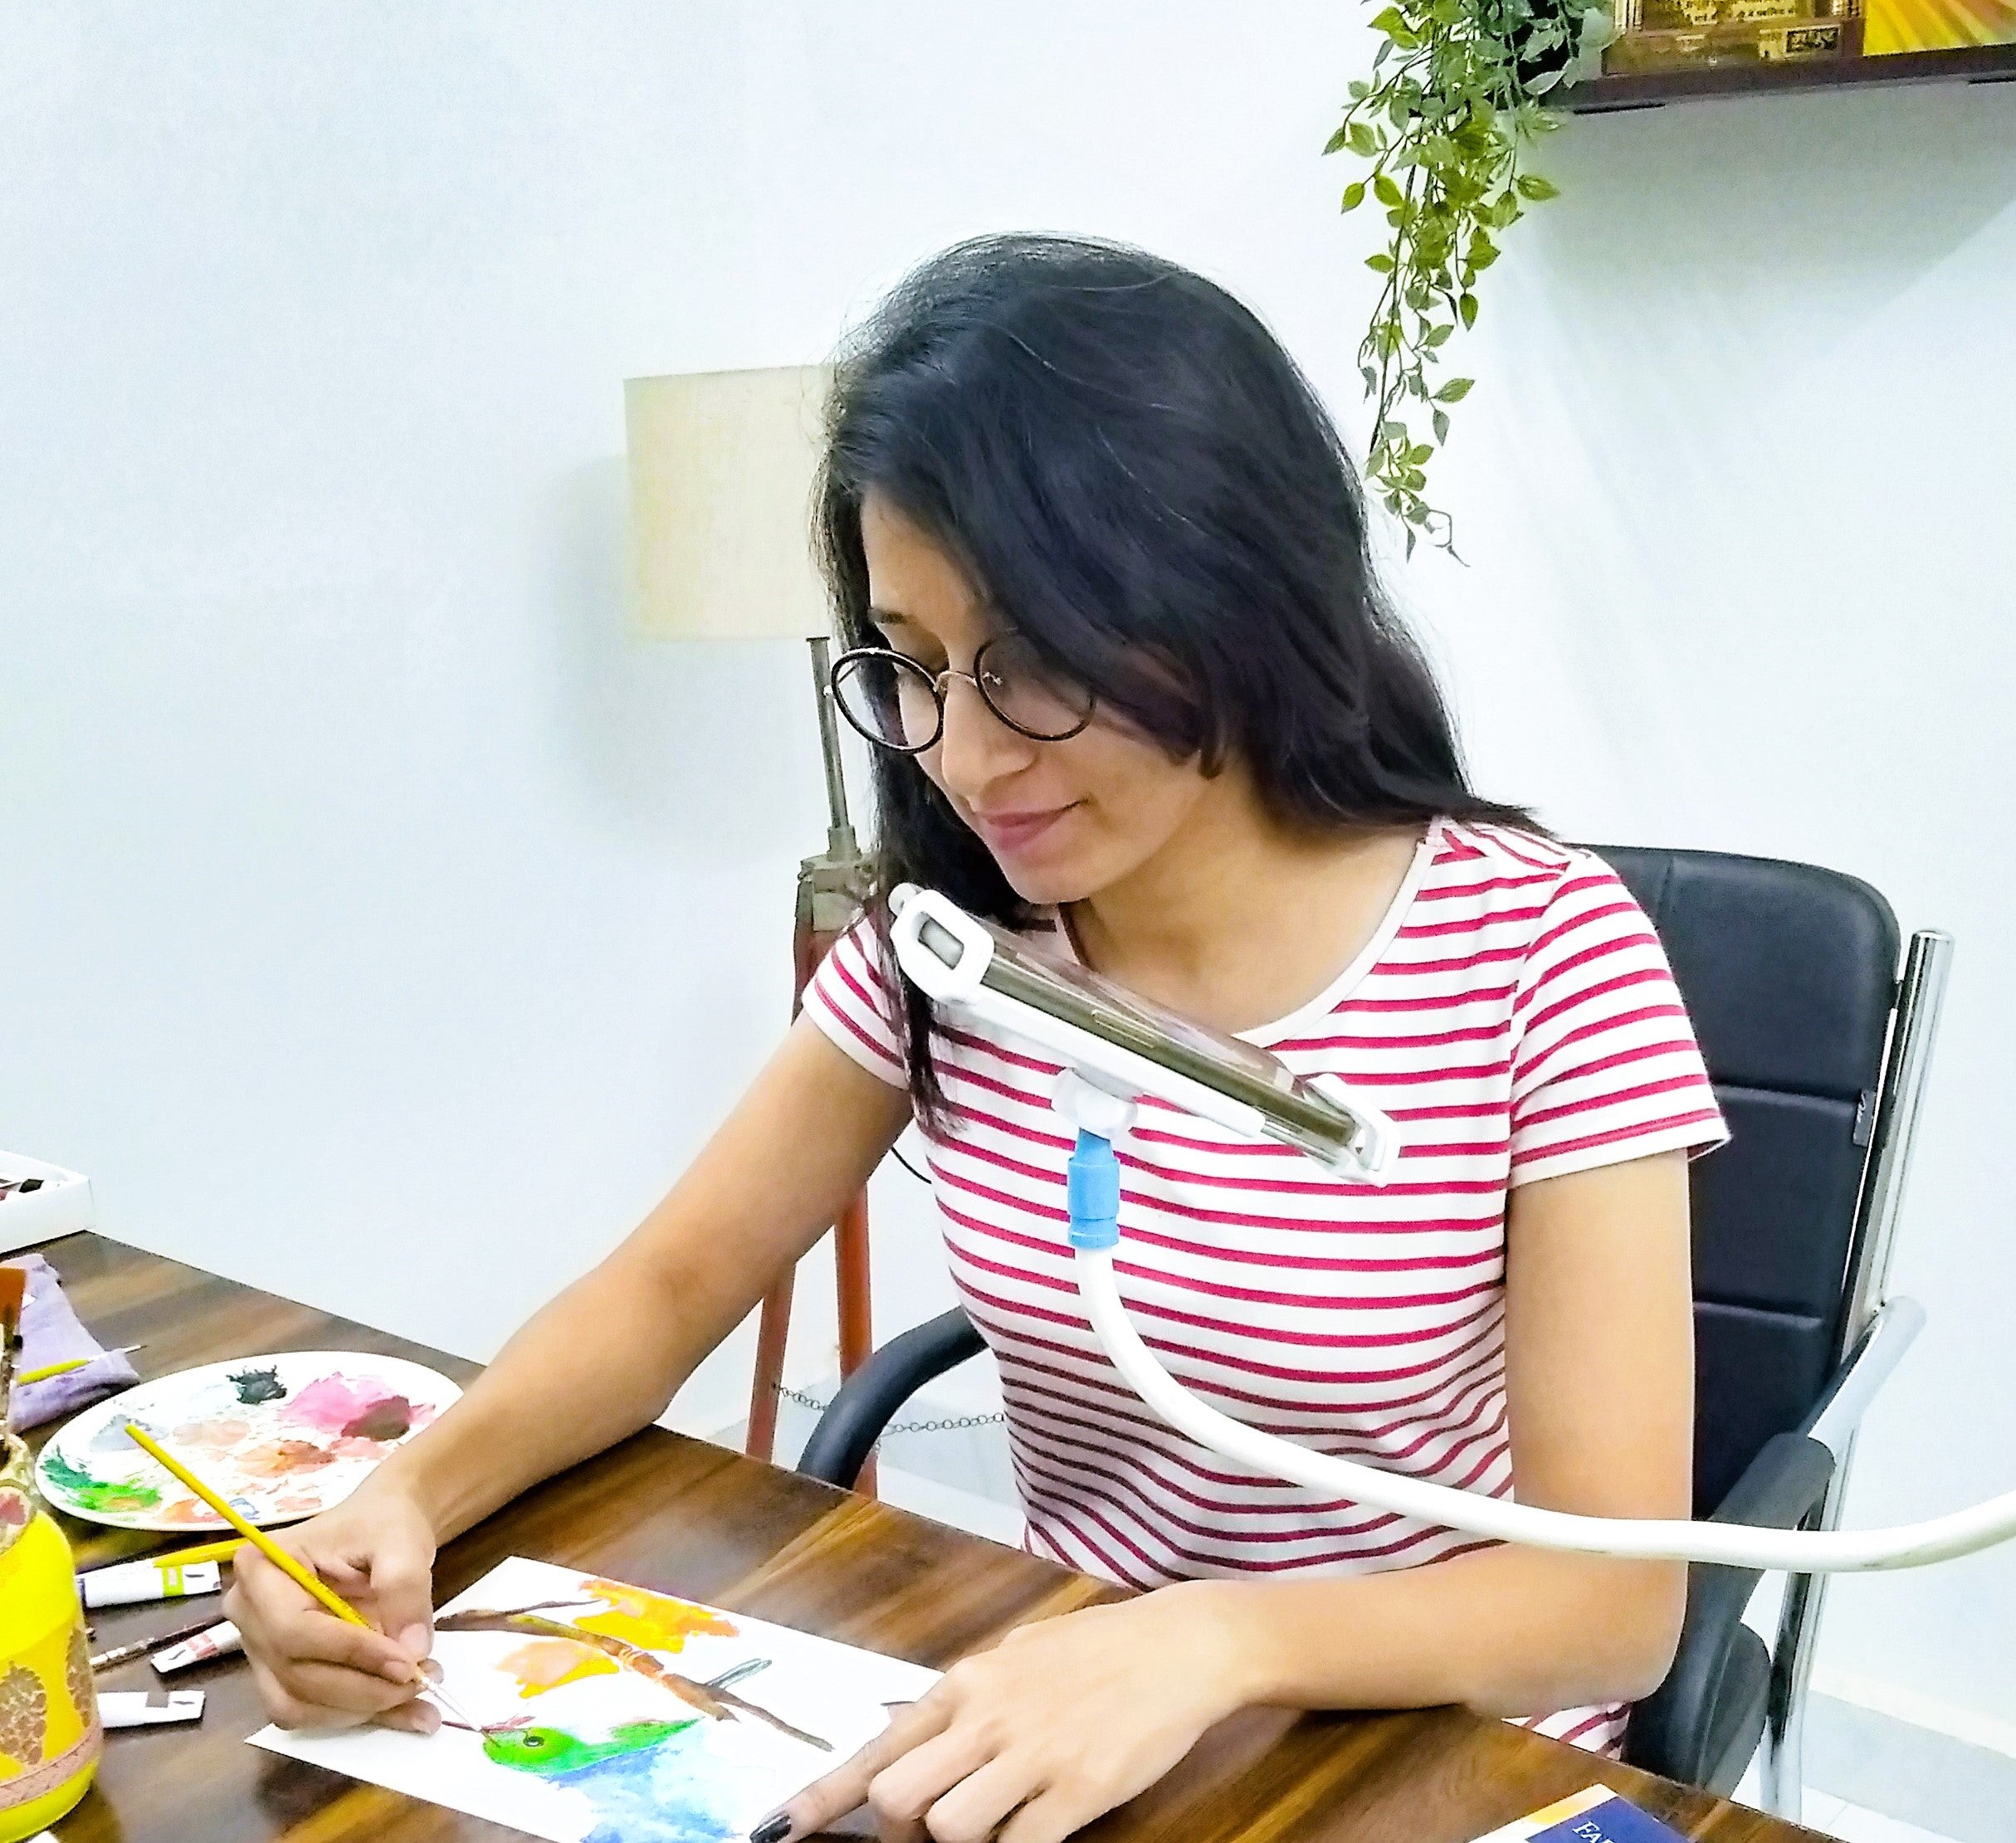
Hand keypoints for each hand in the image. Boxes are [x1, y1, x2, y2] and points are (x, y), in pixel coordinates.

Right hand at [224, 1475, 441, 1733]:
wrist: (380, 1530)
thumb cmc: (381, 1525)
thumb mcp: (401, 1541)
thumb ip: (405, 1588)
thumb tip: (413, 1650)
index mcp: (261, 1568)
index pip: (293, 1628)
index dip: (350, 1652)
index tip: (406, 1662)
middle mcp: (248, 1615)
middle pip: (296, 1674)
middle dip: (363, 1688)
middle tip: (422, 1681)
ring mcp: (260, 1651)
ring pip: (300, 1704)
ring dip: (362, 1709)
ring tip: (420, 1694)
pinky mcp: (281, 1676)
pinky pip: (311, 1711)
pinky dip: (359, 1714)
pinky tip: (406, 1710)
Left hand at [764, 1582, 1258, 1842]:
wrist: (1180, 1645)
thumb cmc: (1097, 1650)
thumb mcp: (1017, 1656)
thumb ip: (965, 1698)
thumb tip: (907, 1729)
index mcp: (968, 1682)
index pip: (878, 1748)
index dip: (823, 1798)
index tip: (779, 1829)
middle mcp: (989, 1717)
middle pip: (898, 1798)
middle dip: (900, 1831)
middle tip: (928, 1831)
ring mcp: (1033, 1757)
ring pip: (949, 1830)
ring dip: (958, 1842)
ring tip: (993, 1823)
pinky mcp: (1078, 1792)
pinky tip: (1031, 1830)